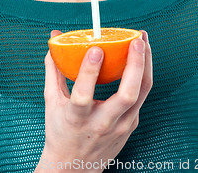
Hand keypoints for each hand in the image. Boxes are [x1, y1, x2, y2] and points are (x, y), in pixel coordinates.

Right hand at [37, 30, 151, 171]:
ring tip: (143, 40)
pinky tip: (141, 56)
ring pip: (141, 94)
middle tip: (135, 40)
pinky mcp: (131, 125)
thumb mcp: (52, 103)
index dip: (90, 72)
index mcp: (77, 118)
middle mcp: (102, 124)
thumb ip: (54, 69)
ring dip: (146, 64)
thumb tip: (54, 37)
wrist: (75, 168)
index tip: (96, 49)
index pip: (84, 96)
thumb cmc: (61, 131)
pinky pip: (141, 96)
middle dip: (135, 65)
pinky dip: (143, 74)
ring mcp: (121, 126)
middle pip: (127, 95)